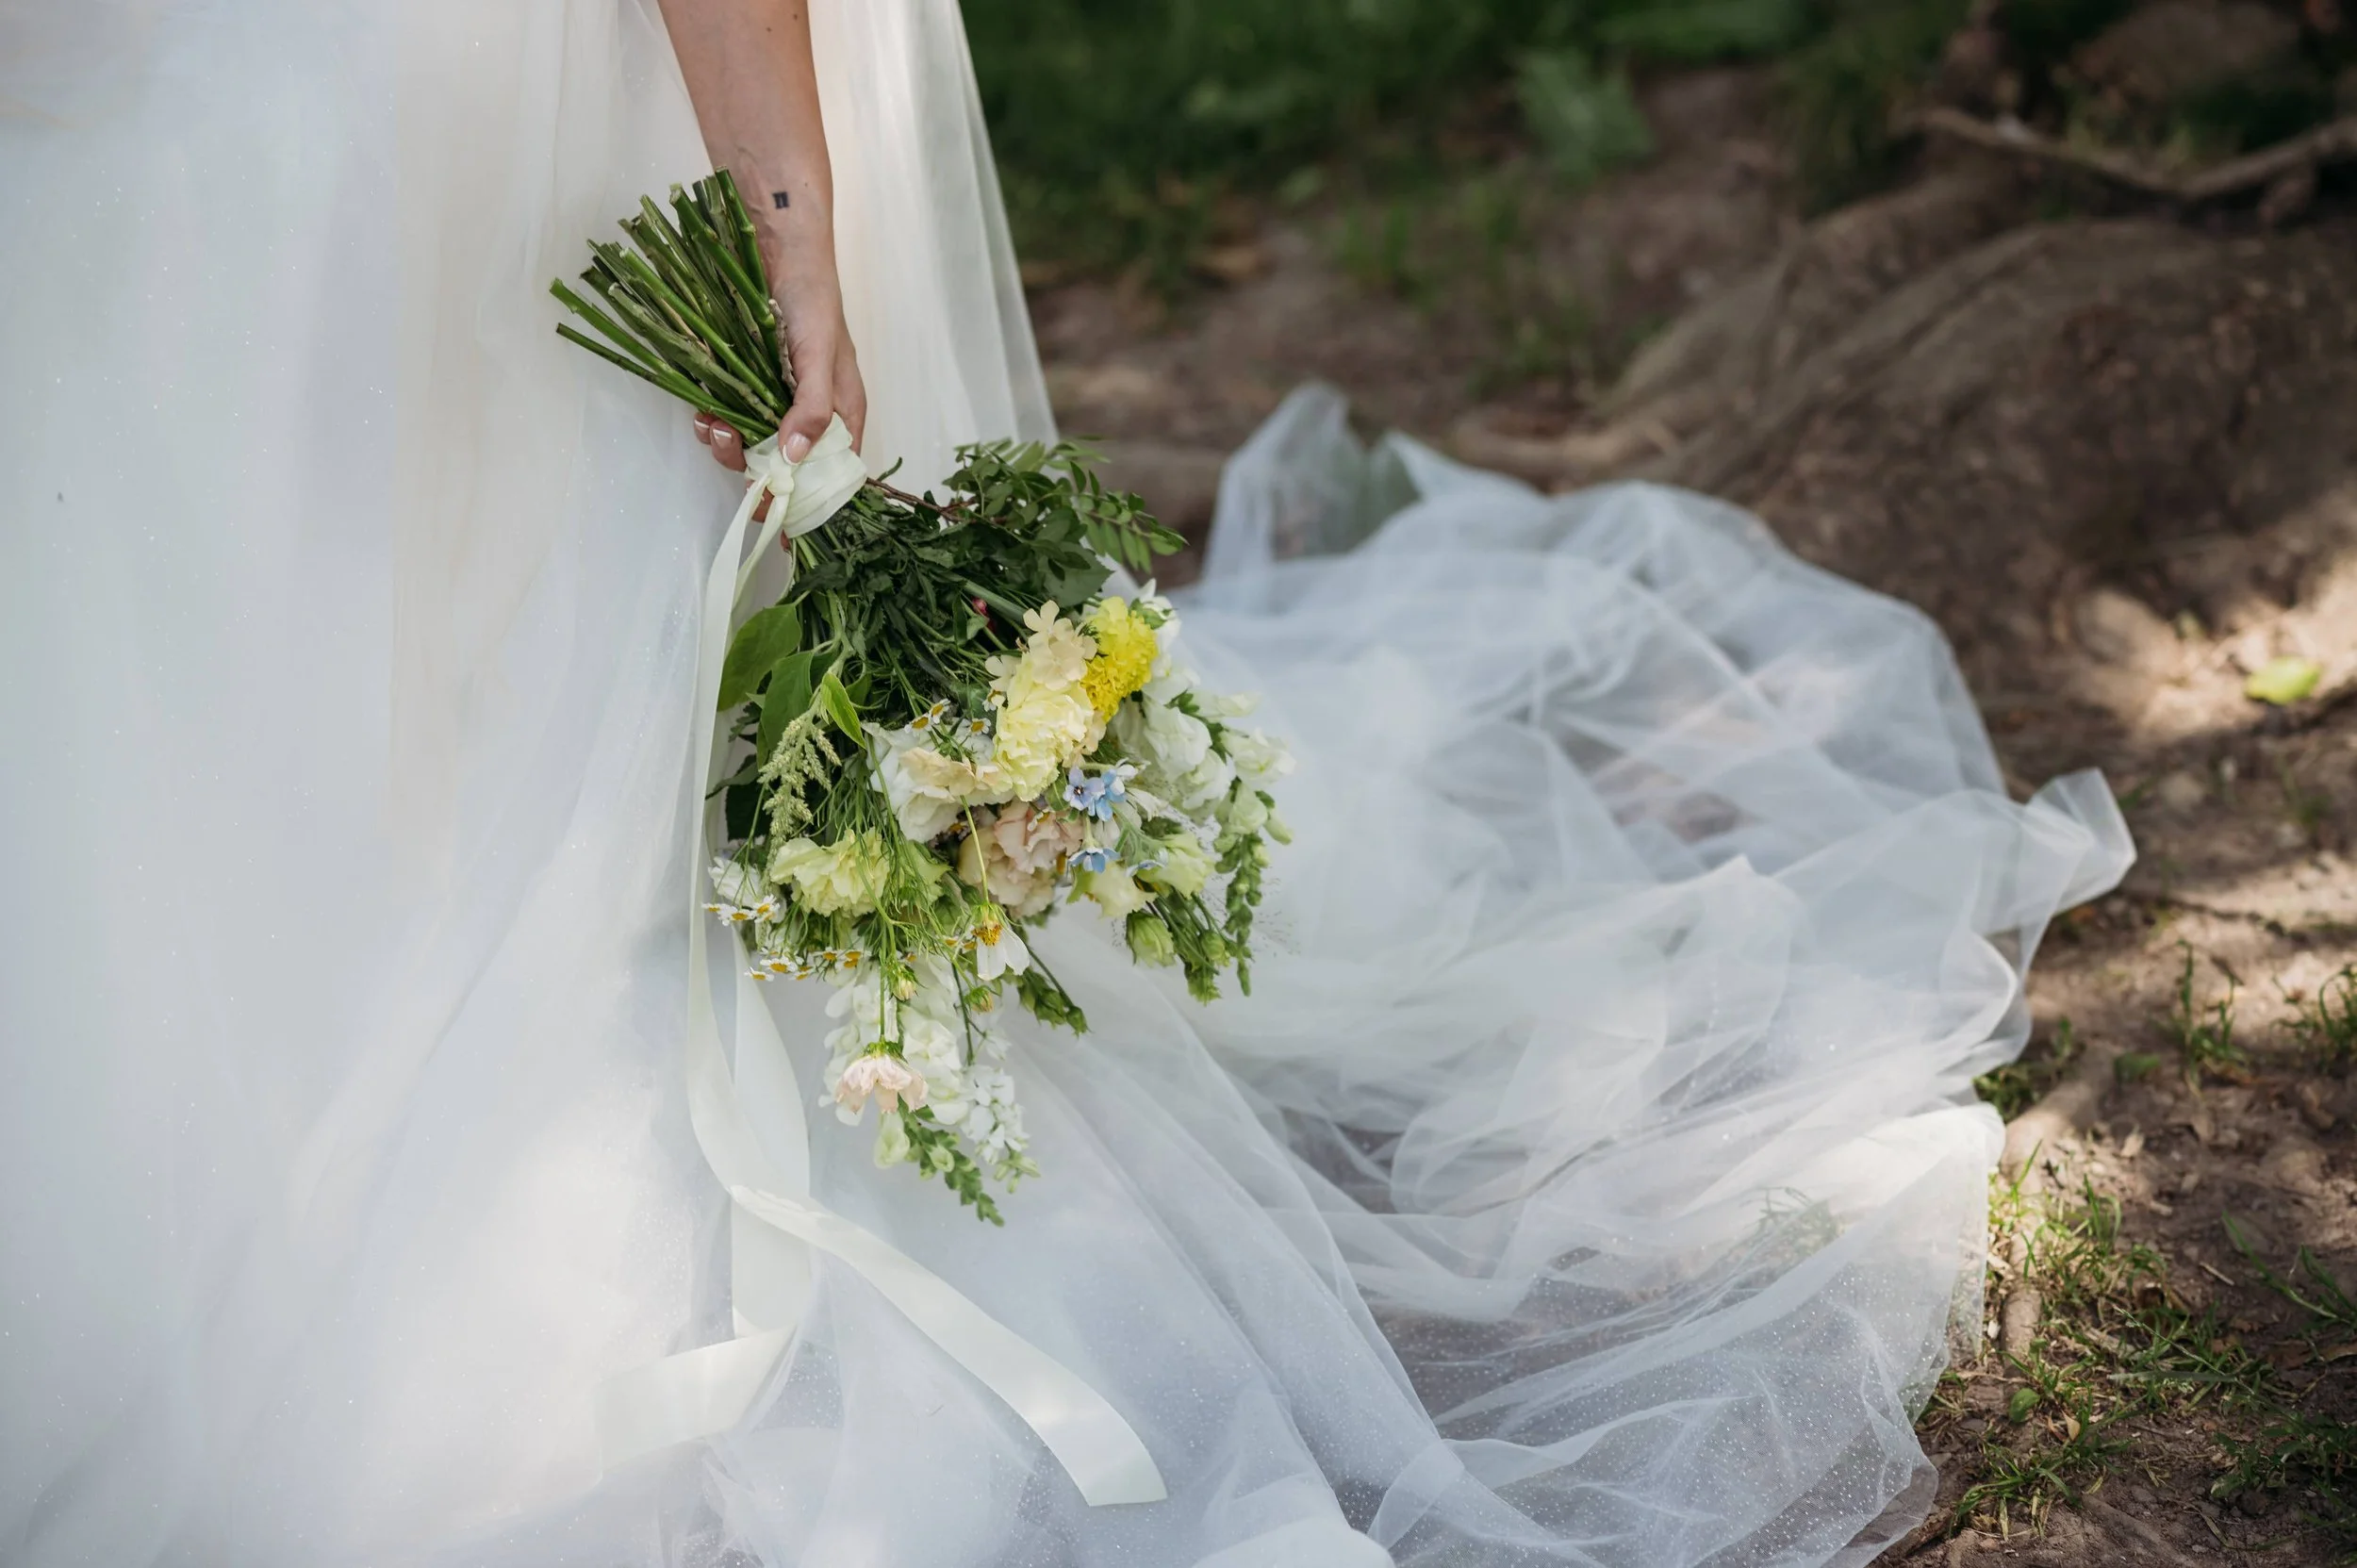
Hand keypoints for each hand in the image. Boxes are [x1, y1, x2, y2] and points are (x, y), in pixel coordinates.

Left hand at [693, 230, 865, 473]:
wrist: (777, 246)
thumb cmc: (813, 297)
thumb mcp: (819, 355)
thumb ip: (812, 408)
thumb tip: (795, 459)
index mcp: (840, 414)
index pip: (831, 474)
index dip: (806, 497)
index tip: (774, 509)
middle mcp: (808, 414)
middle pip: (784, 468)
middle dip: (754, 468)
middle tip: (731, 444)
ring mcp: (774, 401)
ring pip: (751, 447)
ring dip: (727, 445)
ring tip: (713, 423)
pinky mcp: (744, 385)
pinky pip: (728, 419)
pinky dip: (713, 422)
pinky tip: (703, 410)